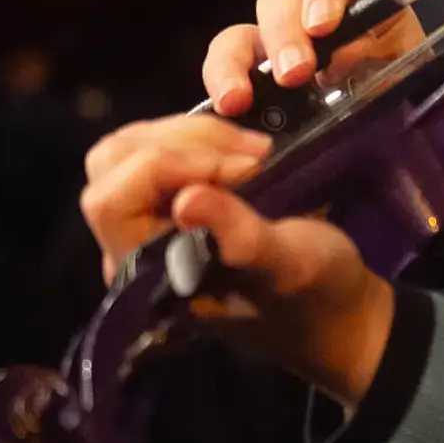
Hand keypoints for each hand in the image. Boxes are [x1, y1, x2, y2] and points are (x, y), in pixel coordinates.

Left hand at [79, 116, 390, 404]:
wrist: (332, 307)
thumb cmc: (312, 294)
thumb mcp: (288, 265)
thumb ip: (239, 237)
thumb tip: (187, 200)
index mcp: (147, 273)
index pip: (111, 201)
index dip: (167, 166)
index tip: (240, 171)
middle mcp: (133, 246)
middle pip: (111, 163)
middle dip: (177, 142)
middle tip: (244, 154)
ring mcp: (151, 220)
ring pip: (133, 146)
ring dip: (192, 135)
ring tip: (252, 151)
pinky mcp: (174, 199)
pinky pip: (162, 147)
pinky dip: (201, 137)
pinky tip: (244, 151)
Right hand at [199, 0, 427, 118]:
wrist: (395, 147)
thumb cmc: (408, 106)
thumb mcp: (411, 83)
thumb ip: (390, 68)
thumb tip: (352, 59)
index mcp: (364, 1)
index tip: (324, 24)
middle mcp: (313, 15)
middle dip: (283, 30)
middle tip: (295, 73)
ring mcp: (277, 47)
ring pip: (241, 31)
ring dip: (237, 61)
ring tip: (241, 99)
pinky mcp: (254, 82)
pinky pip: (223, 70)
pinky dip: (219, 85)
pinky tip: (226, 110)